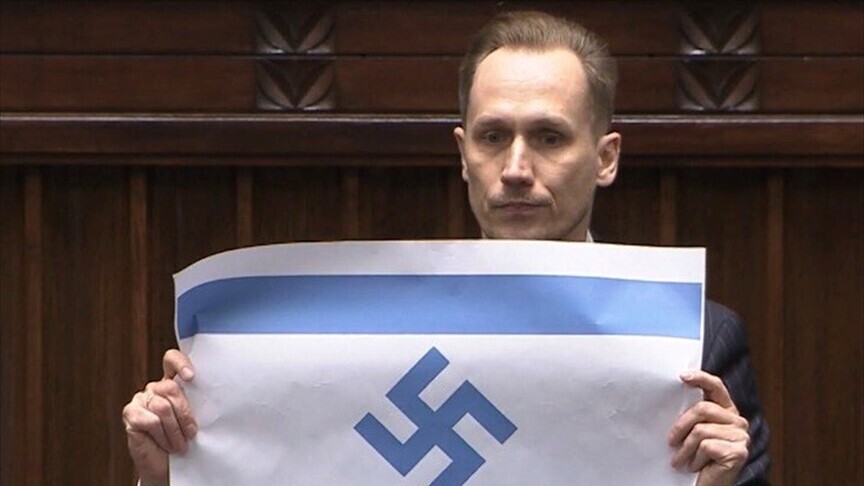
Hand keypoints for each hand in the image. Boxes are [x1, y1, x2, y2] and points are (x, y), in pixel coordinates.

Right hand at [122, 350, 196, 485]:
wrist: (167, 465)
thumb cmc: (183, 440)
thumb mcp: (194, 418)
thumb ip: (196, 402)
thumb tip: (210, 395)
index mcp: (172, 383)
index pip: (171, 360)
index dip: (180, 363)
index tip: (191, 377)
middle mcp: (155, 388)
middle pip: (171, 388)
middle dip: (184, 414)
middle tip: (190, 433)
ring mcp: (141, 400)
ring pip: (162, 406)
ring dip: (174, 430)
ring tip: (179, 443)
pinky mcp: (130, 414)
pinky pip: (150, 420)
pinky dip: (161, 435)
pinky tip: (164, 443)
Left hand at [669, 370, 749, 485]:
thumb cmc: (695, 459)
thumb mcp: (692, 433)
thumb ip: (692, 415)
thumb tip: (674, 395)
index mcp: (726, 412)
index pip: (716, 387)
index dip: (701, 378)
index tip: (682, 376)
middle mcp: (738, 422)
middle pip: (703, 408)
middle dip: (681, 425)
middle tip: (670, 441)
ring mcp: (741, 437)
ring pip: (701, 429)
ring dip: (685, 448)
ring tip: (680, 460)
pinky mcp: (738, 452)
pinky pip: (706, 446)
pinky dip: (695, 458)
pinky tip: (696, 467)